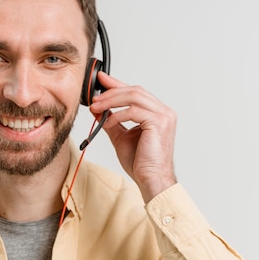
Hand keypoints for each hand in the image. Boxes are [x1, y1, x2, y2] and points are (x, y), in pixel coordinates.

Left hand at [89, 71, 176, 202]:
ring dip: (111, 101)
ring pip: (134, 96)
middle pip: (135, 90)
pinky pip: (133, 111)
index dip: (118, 84)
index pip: (136, 92)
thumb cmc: (140, 162)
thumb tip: (97, 109)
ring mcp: (164, 116)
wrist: (150, 179)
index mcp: (157, 113)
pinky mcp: (159, 123)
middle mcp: (163, 111)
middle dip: (111, 91)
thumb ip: (111, 121)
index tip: (101, 80)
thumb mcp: (121, 136)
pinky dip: (117, 115)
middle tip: (94, 98)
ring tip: (96, 108)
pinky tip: (107, 123)